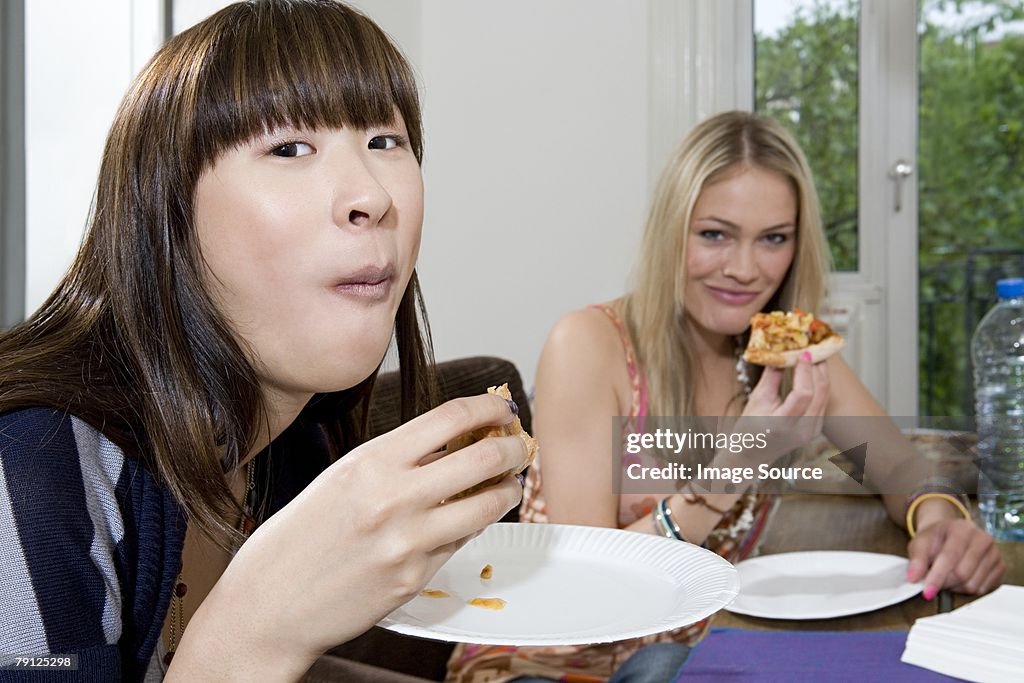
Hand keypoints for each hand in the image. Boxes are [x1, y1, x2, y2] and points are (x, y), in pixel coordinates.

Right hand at [174, 393, 524, 679]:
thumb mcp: (343, 478)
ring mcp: (408, 541)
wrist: (269, 603)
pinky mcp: (414, 578)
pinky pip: (462, 543)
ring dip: (508, 491)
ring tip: (508, 486)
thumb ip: (397, 459)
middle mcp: (393, 497)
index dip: (488, 409)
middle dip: (514, 449)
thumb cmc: (300, 537)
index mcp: (371, 461)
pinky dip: (473, 526)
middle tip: (520, 447)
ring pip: (487, 505)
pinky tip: (469, 519)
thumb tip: (453, 441)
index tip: (502, 411)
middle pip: (483, 459)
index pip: (450, 418)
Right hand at [730, 353, 830, 464]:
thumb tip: (782, 353)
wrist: (751, 454)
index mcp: (783, 424)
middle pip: (820, 393)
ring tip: (815, 355)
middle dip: (818, 368)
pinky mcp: (816, 428)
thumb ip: (772, 377)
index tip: (803, 353)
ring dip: (821, 374)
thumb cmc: (749, 429)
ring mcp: (812, 431)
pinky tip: (814, 371)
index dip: (805, 371)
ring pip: (825, 396)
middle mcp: (803, 430)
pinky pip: (823, 402)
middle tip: (813, 347)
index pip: (803, 394)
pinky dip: (819, 384)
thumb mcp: (757, 400)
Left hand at [907, 516, 1004, 597]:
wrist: (949, 532)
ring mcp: (994, 553)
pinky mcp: (1000, 566)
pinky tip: (960, 578)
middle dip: (944, 582)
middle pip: (962, 574)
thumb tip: (913, 578)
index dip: (937, 577)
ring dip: (955, 586)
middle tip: (934, 579)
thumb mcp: (920, 542)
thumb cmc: (935, 538)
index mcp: (962, 528)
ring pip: (972, 584)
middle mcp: (982, 539)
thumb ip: (916, 560)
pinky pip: (983, 589)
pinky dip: (967, 588)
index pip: (950, 557)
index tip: (927, 591)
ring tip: (947, 575)